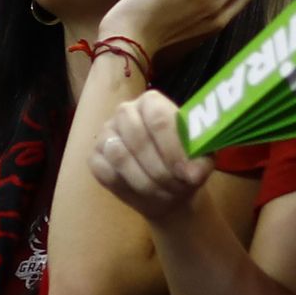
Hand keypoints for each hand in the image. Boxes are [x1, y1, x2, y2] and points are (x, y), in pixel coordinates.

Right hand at [89, 90, 214, 220]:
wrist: (168, 186)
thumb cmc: (185, 165)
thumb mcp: (201, 161)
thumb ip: (200, 161)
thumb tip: (193, 174)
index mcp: (152, 103)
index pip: (158, 117)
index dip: (172, 147)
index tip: (187, 173)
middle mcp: (125, 112)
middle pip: (137, 137)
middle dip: (159, 169)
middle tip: (176, 186)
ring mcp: (106, 134)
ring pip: (119, 155)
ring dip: (144, 180)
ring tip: (162, 190)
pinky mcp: (94, 157)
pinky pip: (104, 172)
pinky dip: (126, 186)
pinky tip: (142, 191)